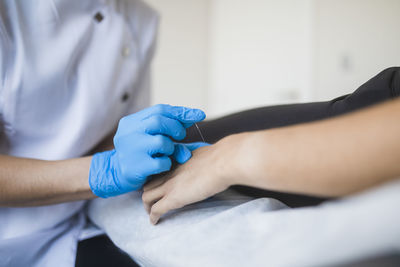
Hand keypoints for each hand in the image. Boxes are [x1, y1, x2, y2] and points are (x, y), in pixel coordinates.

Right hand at [89, 104, 205, 197]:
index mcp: (131, 122)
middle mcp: (129, 133)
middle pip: (159, 121)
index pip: (159, 110)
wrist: (115, 174)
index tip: (199, 114)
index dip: (181, 112)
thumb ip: (169, 131)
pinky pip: (161, 161)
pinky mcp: (135, 166)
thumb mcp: (150, 138)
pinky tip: (162, 165)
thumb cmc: (139, 153)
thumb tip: (196, 120)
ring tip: (166, 152)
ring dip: (170, 147)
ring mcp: (131, 149)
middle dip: (175, 127)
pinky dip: (167, 163)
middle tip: (180, 135)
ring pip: (161, 141)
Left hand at [142, 135, 241, 223]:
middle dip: (148, 193)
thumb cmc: (220, 157)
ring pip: (146, 196)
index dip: (155, 179)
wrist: (222, 162)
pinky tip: (155, 221)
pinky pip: (156, 209)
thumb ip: (198, 159)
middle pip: (148, 183)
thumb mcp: (204, 154)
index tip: (158, 185)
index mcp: (177, 162)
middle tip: (152, 200)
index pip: (158, 171)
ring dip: (147, 206)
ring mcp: (170, 185)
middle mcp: (170, 172)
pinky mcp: (174, 198)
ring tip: (150, 213)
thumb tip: (205, 162)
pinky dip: (153, 217)